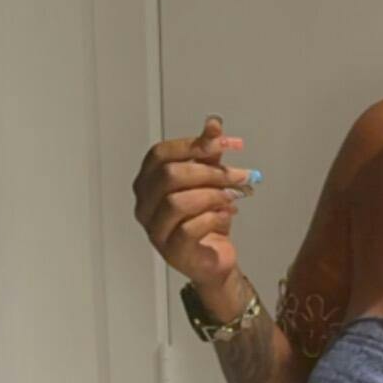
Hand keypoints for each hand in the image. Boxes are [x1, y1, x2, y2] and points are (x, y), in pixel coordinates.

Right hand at [132, 113, 260, 304]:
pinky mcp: (172, 252)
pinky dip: (213, 218)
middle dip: (208, 171)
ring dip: (212, 195)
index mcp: (148, 182)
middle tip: (238, 175)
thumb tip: (213, 123)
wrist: (214, 260)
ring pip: (177, 202)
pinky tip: (227, 216)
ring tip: (232, 197)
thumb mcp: (209, 179)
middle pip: (170, 175)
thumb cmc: (206, 219)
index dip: (193, 145)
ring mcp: (155, 230)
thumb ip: (208, 152)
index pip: (160, 154)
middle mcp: (145, 205)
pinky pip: (189, 229)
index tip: (224, 143)